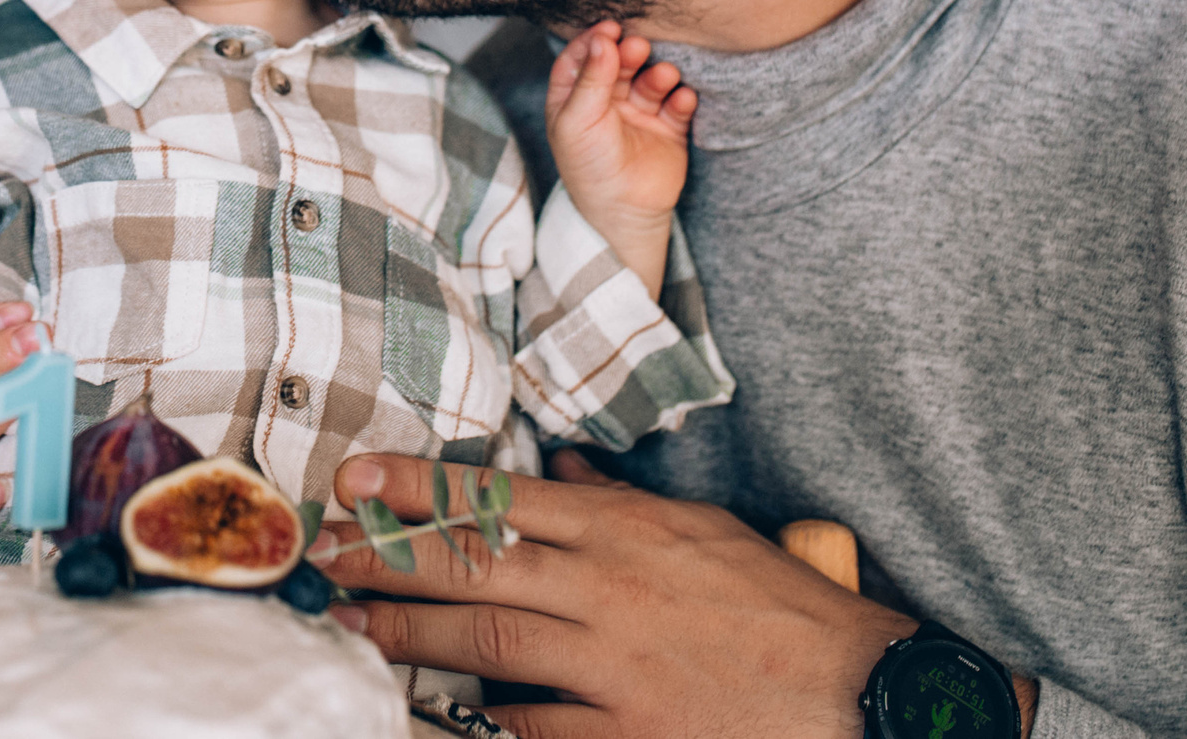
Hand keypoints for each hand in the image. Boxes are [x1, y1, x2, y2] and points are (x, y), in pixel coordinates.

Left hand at [320, 453, 912, 737]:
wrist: (864, 699)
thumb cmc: (783, 610)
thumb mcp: (704, 532)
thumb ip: (618, 503)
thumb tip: (553, 473)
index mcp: (628, 530)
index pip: (500, 497)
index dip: (419, 488)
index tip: (355, 478)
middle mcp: (611, 590)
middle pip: (476, 564)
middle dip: (388, 556)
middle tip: (322, 552)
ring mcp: (616, 667)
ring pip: (488, 639)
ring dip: (409, 632)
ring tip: (354, 624)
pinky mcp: (629, 736)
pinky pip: (533, 725)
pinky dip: (487, 713)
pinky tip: (444, 706)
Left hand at [546, 22, 694, 295]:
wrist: (622, 213)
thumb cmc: (588, 168)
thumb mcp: (578, 121)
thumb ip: (592, 79)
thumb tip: (602, 38)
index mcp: (574, 101)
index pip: (581, 60)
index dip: (593, 41)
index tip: (609, 28)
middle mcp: (605, 104)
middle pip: (617, 65)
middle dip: (628, 53)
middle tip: (638, 46)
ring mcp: (638, 116)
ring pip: (650, 81)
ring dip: (658, 74)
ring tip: (663, 75)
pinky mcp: (667, 131)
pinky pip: (677, 106)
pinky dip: (682, 98)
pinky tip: (682, 98)